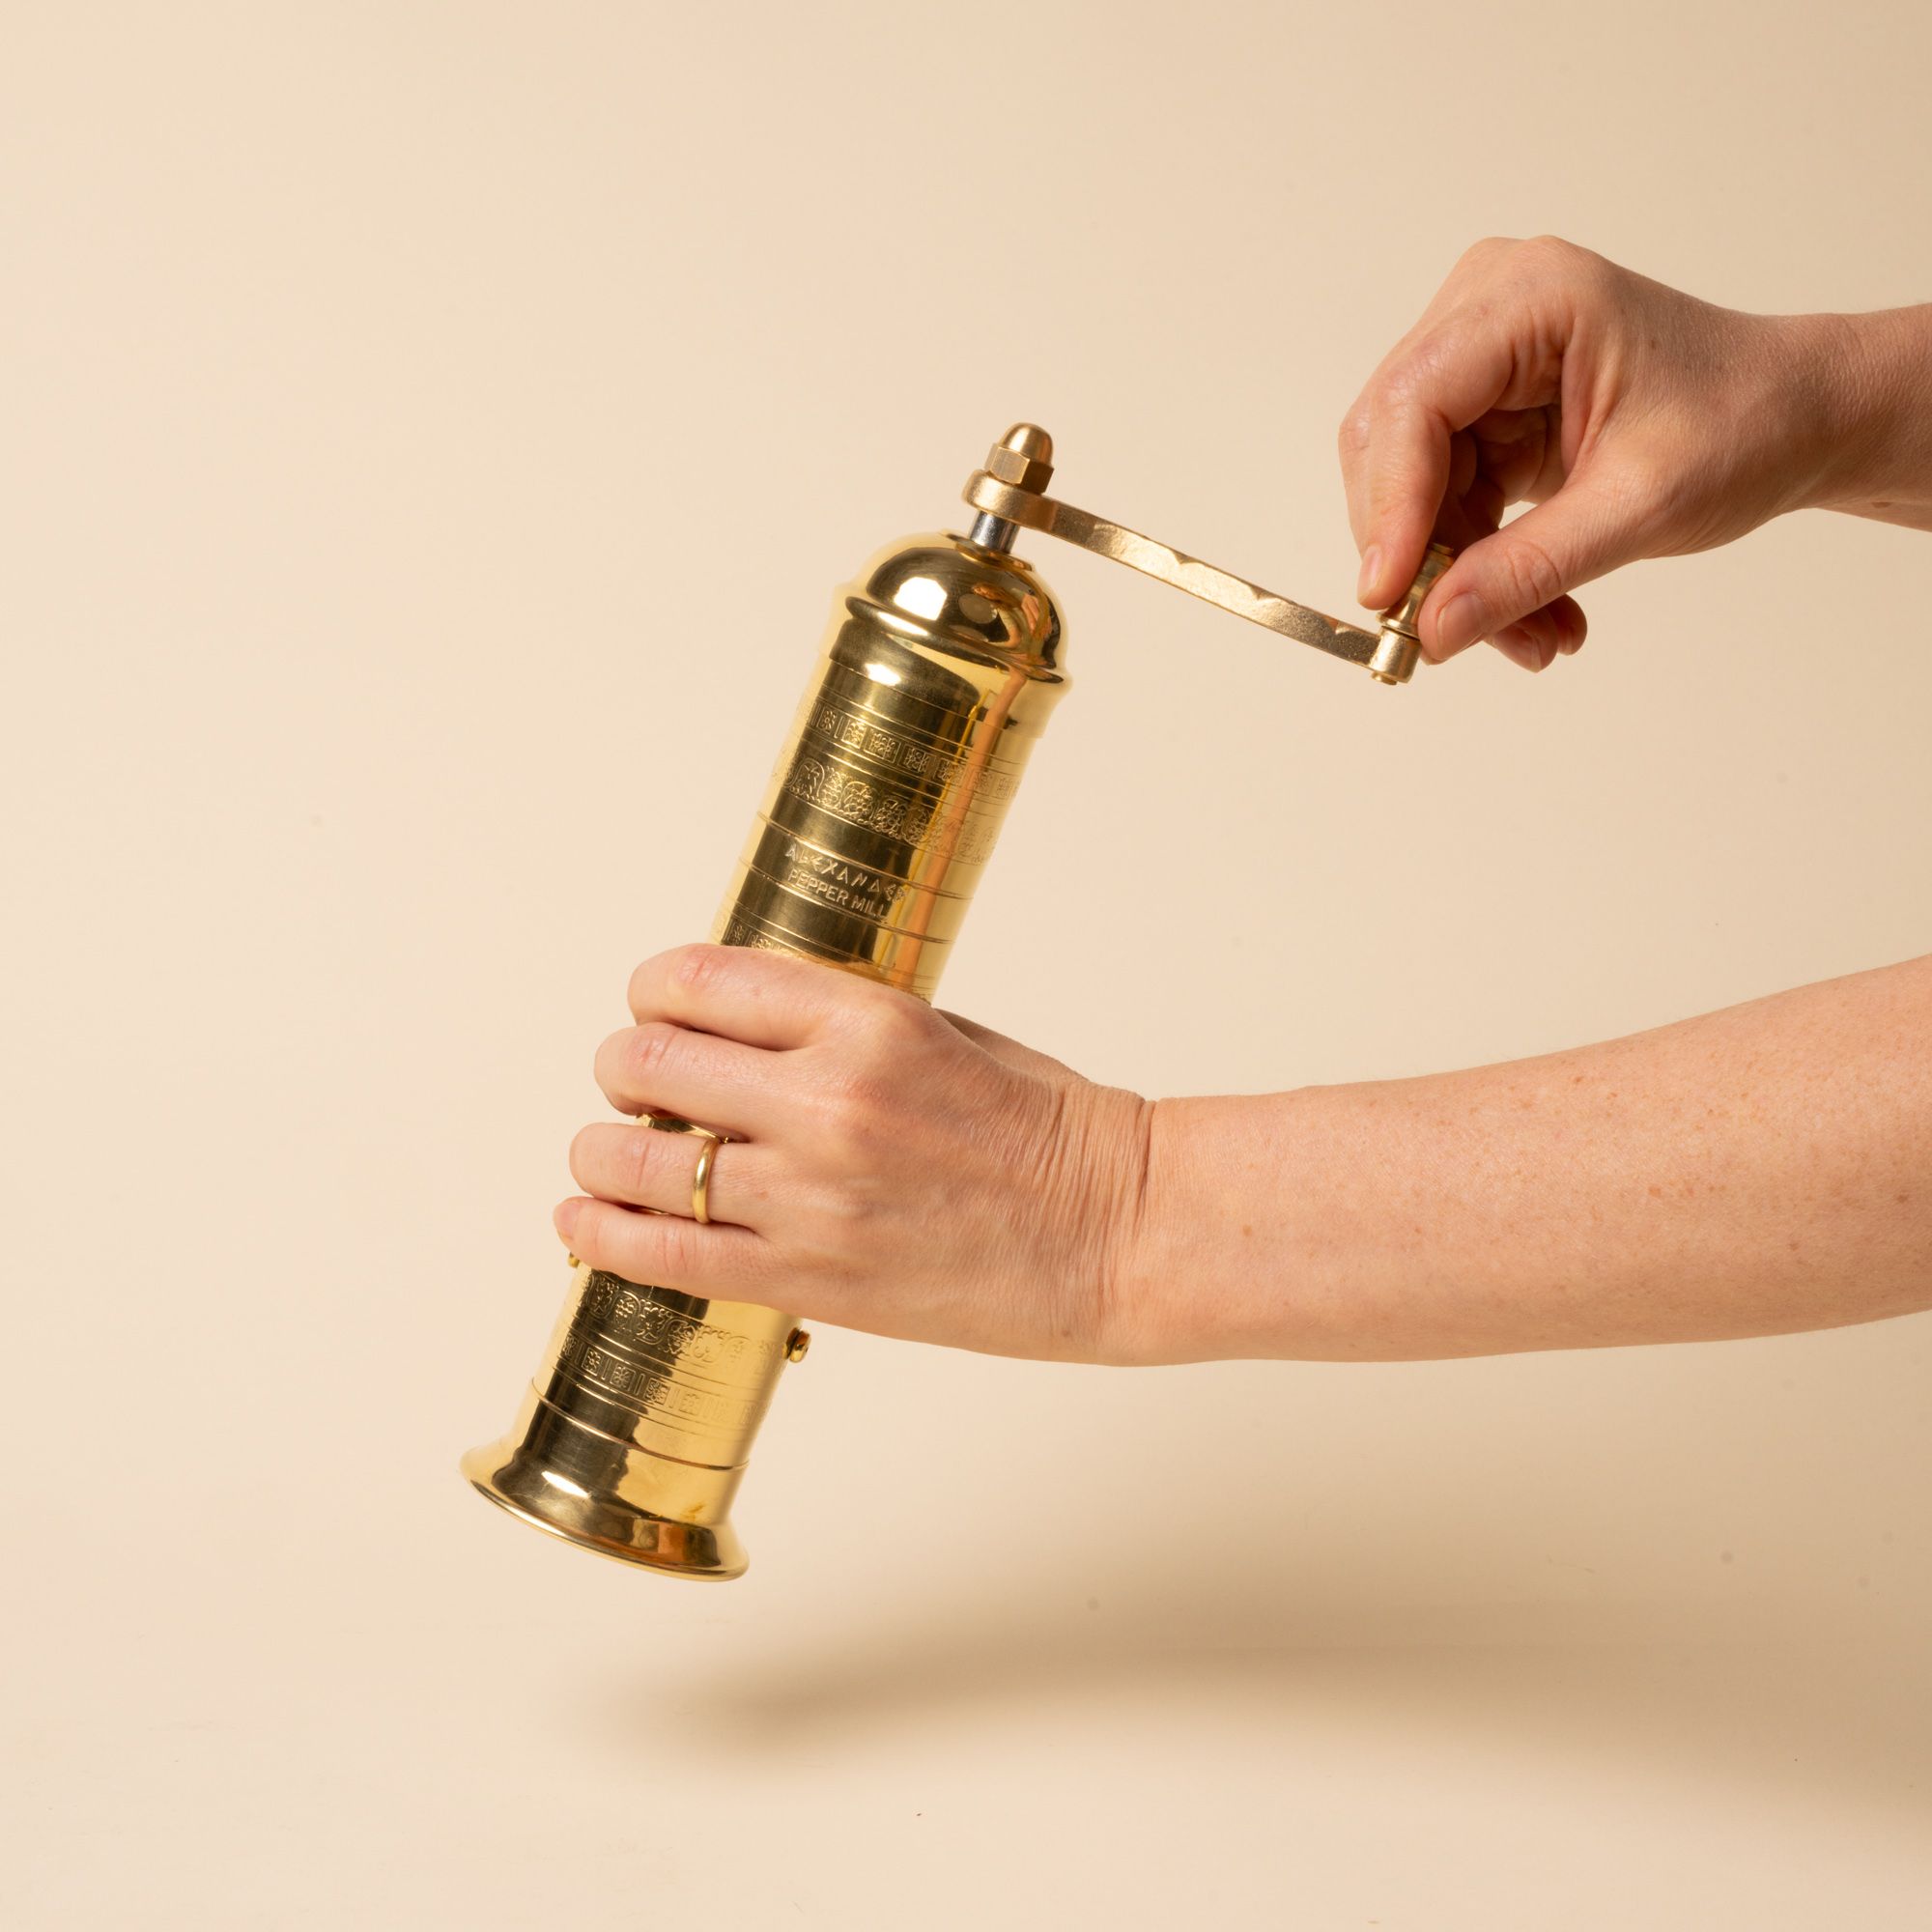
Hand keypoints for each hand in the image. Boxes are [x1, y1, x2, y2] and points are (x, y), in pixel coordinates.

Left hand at [554, 945, 1154, 1362]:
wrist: (1114, 1232)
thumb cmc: (1046, 1129)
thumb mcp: (945, 1031)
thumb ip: (837, 1022)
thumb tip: (738, 1025)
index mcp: (868, 1019)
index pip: (697, 979)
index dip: (652, 989)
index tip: (654, 1005)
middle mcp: (825, 1099)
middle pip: (646, 1058)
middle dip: (625, 1064)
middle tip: (636, 1081)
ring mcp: (808, 1195)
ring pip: (631, 1158)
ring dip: (602, 1147)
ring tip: (611, 1153)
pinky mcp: (805, 1278)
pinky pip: (659, 1255)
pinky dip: (599, 1232)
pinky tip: (582, 1218)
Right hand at [1339, 235, 1871, 670]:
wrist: (1796, 414)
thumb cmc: (1744, 423)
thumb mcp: (1639, 507)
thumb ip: (1527, 568)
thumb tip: (1432, 632)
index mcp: (1530, 297)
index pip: (1414, 403)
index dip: (1389, 506)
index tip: (1389, 597)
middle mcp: (1487, 311)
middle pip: (1392, 445)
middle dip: (1417, 550)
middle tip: (1442, 636)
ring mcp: (1480, 359)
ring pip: (1410, 487)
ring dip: (1455, 574)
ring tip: (1532, 638)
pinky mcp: (1484, 410)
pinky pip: (1443, 502)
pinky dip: (1477, 567)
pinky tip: (1533, 614)